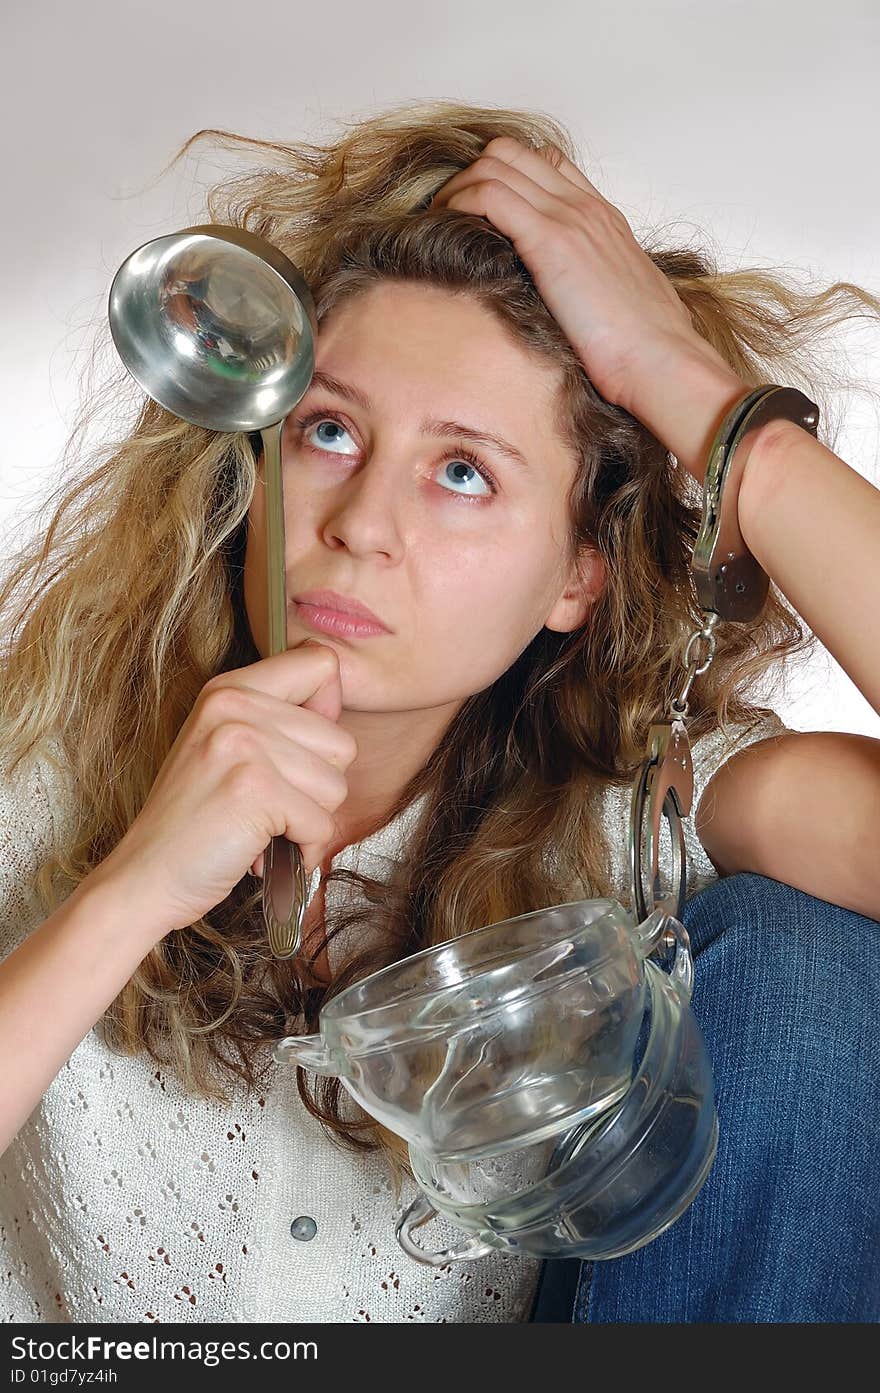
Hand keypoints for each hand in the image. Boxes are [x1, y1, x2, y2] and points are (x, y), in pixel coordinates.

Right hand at [95, 640, 357, 938]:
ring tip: (261, 826)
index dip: (328, 713)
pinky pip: (320, 825)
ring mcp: (243, 744)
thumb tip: (336, 708)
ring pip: (336, 787)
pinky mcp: (256, 789)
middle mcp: (235, 705)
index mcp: (229, 688)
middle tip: (267, 805)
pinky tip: (262, 850)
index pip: (321, 663)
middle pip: (341, 742)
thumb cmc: (195, 822)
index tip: (296, 750)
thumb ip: (277, 721)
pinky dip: (301, 850)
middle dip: (317, 788)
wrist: (145, 878)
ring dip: (308, 821)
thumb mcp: (226, 748)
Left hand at [430, 135, 700, 415]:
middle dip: (471, 173)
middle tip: (447, 211)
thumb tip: (574, 312)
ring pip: (496, 164)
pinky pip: (490, 196)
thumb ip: (594, 290)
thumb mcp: (618, 306)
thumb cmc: (644, 349)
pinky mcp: (551, 241)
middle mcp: (585, 207)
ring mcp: (569, 218)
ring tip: (439, 219)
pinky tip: (446, 227)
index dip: (506, 176)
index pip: (550, 164)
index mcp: (602, 219)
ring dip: (457, 187)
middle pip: (514, 153)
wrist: (661, 359)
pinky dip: (460, 203)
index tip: (480, 208)